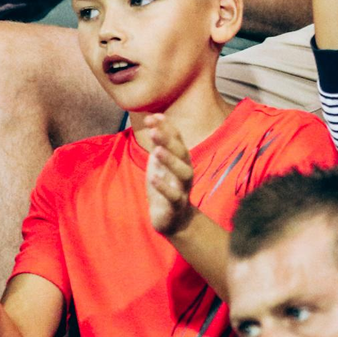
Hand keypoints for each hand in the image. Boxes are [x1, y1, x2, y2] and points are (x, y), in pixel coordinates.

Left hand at [144, 114, 195, 236]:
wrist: (173, 219)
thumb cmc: (165, 187)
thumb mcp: (160, 163)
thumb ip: (159, 144)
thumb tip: (154, 119)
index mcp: (181, 160)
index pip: (177, 139)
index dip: (166, 128)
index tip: (152, 116)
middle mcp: (186, 171)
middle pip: (181, 153)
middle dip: (169, 141)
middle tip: (154, 130)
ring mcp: (183, 188)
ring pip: (183, 172)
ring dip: (171, 161)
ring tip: (157, 151)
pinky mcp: (177, 205)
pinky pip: (174, 195)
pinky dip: (164, 187)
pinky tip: (153, 178)